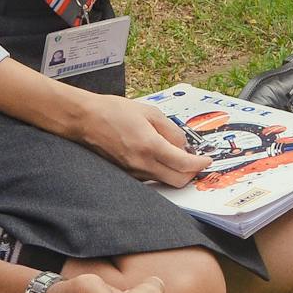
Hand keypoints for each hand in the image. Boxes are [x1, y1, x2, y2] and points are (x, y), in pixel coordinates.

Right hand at [74, 93, 211, 186]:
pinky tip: (161, 158)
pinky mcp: (126, 174)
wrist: (85, 119)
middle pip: (178, 181)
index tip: (206, 159)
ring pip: (164, 181)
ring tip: (178, 156)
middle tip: (197, 161)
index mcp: (150, 146)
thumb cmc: (114, 111)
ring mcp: (133, 172)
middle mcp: (142, 164)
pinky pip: (151, 178)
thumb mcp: (149, 112)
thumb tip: (185, 145)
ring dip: (177, 172)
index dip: (200, 163)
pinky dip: (162, 172)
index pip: (184, 164)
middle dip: (192, 173)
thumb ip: (171, 130)